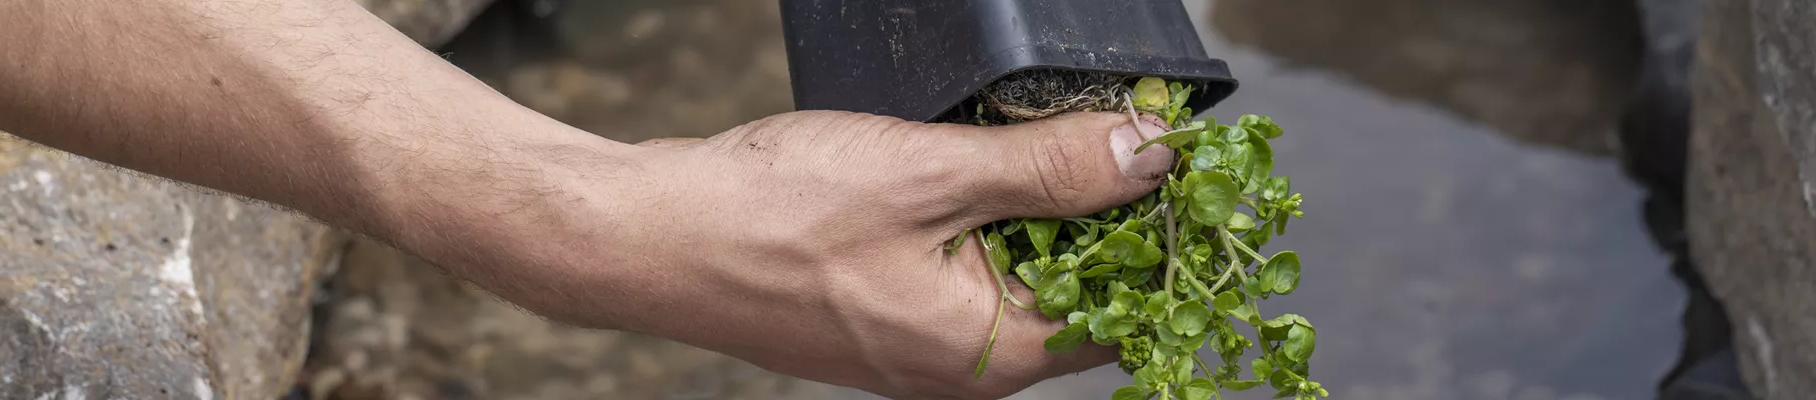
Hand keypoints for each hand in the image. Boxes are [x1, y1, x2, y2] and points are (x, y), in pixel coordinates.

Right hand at [476, 110, 1174, 398]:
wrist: (646, 236)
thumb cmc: (771, 218)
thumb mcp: (930, 175)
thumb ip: (1048, 169)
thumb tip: (1151, 157)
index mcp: (988, 355)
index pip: (1128, 309)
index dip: (1163, 232)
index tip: (1169, 155)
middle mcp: (961, 367)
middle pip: (1079, 292)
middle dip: (1101, 209)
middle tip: (1107, 124)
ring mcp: (920, 344)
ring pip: (1020, 273)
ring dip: (1038, 204)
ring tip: (1036, 131)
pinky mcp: (885, 312)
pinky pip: (966, 267)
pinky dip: (983, 213)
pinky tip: (970, 158)